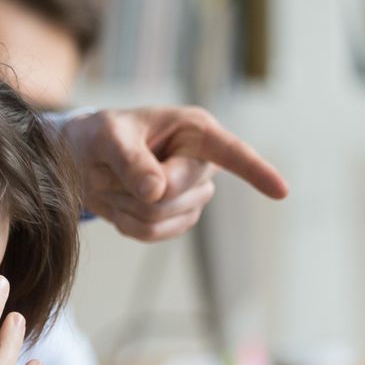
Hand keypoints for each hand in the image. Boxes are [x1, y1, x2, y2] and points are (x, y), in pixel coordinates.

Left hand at [62, 106, 288, 241]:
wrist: (84, 160)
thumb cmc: (101, 135)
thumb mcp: (108, 136)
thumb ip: (130, 159)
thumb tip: (156, 192)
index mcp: (195, 131)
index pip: (232, 153)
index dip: (256, 171)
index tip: (281, 191)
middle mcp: (201, 163)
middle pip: (175, 194)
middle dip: (133, 188)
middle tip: (105, 169)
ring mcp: (192, 195)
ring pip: (162, 218)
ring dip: (125, 205)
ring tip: (110, 182)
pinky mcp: (177, 219)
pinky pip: (151, 234)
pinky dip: (125, 222)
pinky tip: (119, 203)